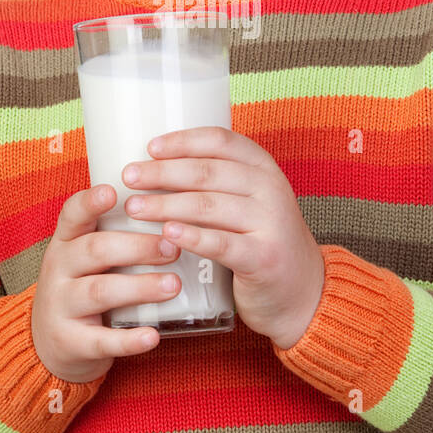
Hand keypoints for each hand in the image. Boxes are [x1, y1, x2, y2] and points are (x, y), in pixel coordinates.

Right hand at [31, 184, 183, 382]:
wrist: (49, 344)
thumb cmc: (82, 287)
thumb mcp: (85, 257)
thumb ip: (114, 234)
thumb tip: (172, 207)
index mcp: (65, 242)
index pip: (72, 214)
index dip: (90, 202)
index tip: (113, 192)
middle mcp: (58, 270)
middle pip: (95, 250)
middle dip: (137, 247)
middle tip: (173, 247)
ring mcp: (61, 307)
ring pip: (99, 292)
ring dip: (139, 287)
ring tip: (173, 285)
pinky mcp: (71, 343)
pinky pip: (101, 341)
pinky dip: (128, 340)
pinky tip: (153, 336)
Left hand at [120, 126, 325, 348]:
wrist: (304, 291)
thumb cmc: (261, 241)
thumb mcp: (252, 201)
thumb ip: (219, 184)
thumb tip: (154, 168)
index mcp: (263, 167)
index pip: (220, 140)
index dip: (182, 141)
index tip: (150, 147)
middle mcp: (270, 189)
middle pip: (207, 171)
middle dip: (162, 172)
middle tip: (129, 176)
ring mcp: (270, 223)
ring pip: (208, 205)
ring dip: (165, 204)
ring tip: (134, 207)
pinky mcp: (264, 258)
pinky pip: (221, 244)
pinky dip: (191, 237)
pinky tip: (166, 233)